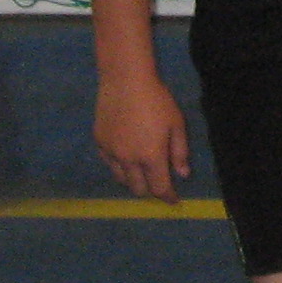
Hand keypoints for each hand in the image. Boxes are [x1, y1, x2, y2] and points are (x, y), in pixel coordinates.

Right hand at [95, 72, 190, 202]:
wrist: (125, 82)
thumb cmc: (157, 100)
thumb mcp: (176, 124)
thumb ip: (179, 152)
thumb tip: (182, 175)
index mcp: (150, 157)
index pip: (159, 187)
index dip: (168, 197)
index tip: (174, 201)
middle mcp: (128, 160)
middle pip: (138, 188)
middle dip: (150, 190)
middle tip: (158, 183)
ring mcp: (110, 153)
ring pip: (121, 179)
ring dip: (133, 180)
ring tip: (142, 172)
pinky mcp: (99, 143)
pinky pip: (109, 164)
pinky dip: (119, 166)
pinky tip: (126, 157)